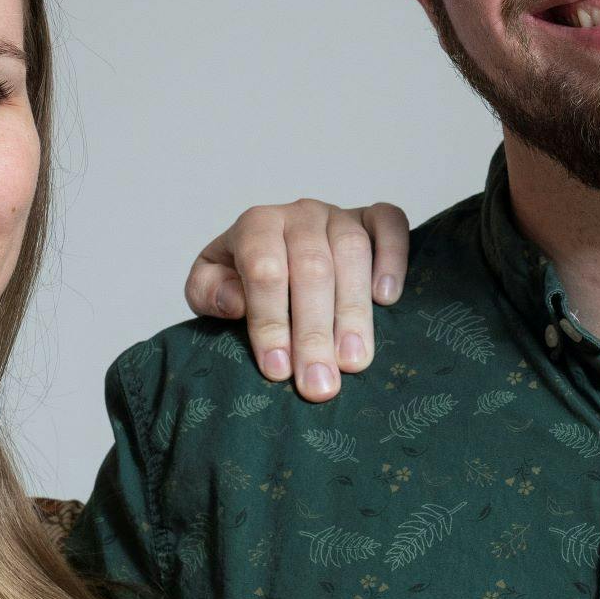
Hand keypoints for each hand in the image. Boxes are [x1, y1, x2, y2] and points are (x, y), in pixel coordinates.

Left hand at [186, 201, 410, 403]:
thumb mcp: (207, 288)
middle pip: (312, 267)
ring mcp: (338, 214)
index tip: (278, 369)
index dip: (270, 321)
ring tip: (354, 361)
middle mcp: (299, 215)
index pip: (264, 269)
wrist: (273, 255)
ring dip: (354, 310)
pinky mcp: (372, 217)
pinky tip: (388, 299)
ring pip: (352, 251)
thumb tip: (237, 301)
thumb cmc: (241, 281)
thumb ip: (208, 292)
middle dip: (314, 331)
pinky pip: (390, 223)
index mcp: (256, 225)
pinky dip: (393, 257)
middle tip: (321, 384)